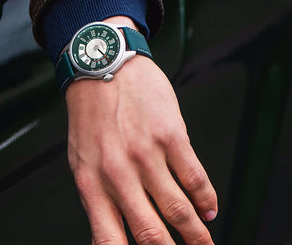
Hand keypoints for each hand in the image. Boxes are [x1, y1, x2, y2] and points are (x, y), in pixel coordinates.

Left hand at [65, 25, 217, 244]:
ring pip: (179, 209)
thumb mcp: (81, 160)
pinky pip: (194, 177)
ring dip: (197, 234)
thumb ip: (97, 198)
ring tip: (204, 244)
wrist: (103, 64)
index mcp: (92, 185)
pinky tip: (210, 209)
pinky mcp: (170, 134)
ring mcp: (146, 155)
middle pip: (152, 234)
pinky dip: (207, 199)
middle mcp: (118, 175)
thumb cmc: (90, 114)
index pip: (110, 242)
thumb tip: (113, 236)